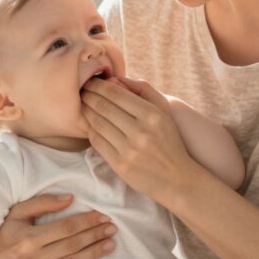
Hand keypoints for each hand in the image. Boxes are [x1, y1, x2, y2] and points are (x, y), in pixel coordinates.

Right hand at [0, 193, 116, 258]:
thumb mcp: (15, 214)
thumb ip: (42, 204)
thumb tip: (70, 198)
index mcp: (29, 238)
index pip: (66, 228)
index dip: (87, 221)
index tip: (103, 216)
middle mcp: (33, 258)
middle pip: (72, 244)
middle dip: (95, 235)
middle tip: (113, 228)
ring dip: (93, 254)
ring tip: (110, 245)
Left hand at [81, 76, 196, 203]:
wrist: (177, 178)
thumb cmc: (169, 141)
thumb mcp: (164, 111)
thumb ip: (143, 90)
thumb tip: (116, 80)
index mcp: (151, 115)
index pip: (116, 94)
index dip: (99, 86)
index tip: (91, 82)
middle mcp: (140, 131)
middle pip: (104, 107)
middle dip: (89, 96)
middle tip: (81, 91)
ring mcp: (129, 149)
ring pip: (98, 124)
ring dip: (86, 112)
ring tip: (83, 106)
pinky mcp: (120, 165)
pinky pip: (98, 143)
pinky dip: (90, 131)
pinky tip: (89, 125)